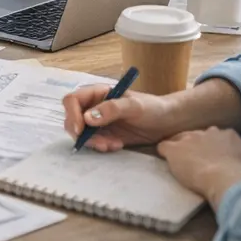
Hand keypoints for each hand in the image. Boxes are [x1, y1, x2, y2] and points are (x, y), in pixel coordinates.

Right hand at [62, 86, 178, 150]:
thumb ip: (112, 109)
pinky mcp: (105, 135)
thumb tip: (87, 118)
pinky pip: (94, 142)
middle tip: (100, 144)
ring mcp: (99, 122)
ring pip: (82, 134)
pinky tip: (117, 146)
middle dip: (82, 134)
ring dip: (93, 142)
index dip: (72, 114)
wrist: (168, 123)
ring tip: (113, 145)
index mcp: (98, 93)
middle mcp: (94, 107)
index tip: (81, 129)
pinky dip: (101, 146)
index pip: (73, 100)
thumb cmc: (153, 108)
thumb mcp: (135, 106)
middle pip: (72, 119)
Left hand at [157, 127, 240, 207]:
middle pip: (197, 136)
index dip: (212, 148)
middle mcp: (207, 131)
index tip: (213, 158)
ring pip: (179, 140)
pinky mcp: (174, 149)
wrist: (225, 176)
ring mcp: (189, 138)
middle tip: (197, 162)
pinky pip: (163, 147)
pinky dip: (164, 153)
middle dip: (196, 147)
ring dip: (180, 150)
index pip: (215, 137)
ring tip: (181, 163)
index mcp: (227, 134)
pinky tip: (165, 161)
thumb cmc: (240, 174)